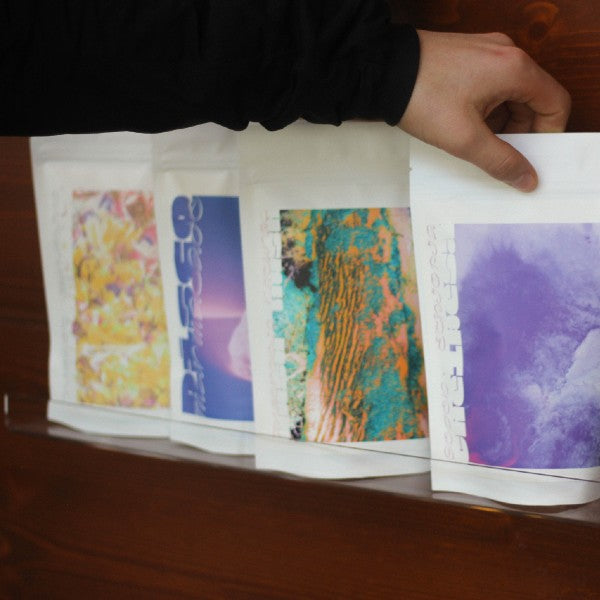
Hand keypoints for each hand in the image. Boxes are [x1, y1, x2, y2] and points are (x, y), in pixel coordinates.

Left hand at [399, 30, 570, 191]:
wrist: (382, 72)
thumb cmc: (422, 98)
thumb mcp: (464, 139)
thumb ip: (500, 161)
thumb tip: (527, 179)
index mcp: (515, 69)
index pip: (555, 103)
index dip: (548, 135)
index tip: (531, 158)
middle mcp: (506, 54)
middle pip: (533, 100)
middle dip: (521, 133)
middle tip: (500, 158)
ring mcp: (486, 53)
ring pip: (509, 95)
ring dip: (500, 124)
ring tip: (475, 144)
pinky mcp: (467, 58)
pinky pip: (489, 87)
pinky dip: (484, 110)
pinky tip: (463, 127)